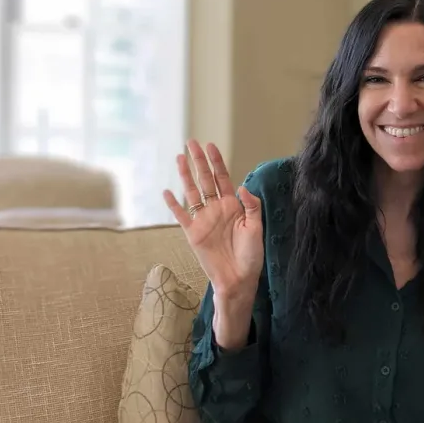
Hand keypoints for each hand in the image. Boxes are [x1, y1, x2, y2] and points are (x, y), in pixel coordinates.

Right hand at [163, 140, 263, 300]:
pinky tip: (167, 192)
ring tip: (179, 158)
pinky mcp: (193, 234)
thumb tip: (242, 187)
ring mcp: (203, 220)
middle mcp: (217, 209)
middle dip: (199, 161)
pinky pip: (181, 216)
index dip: (216, 162)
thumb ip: (251, 206)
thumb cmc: (251, 255)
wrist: (238, 279)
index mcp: (233, 205)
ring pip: (192, 192)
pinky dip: (173, 204)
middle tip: (191, 143)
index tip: (210, 145)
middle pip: (205, 179)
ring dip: (185, 175)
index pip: (223, 178)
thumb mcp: (256, 228)